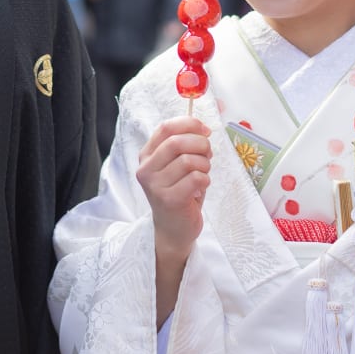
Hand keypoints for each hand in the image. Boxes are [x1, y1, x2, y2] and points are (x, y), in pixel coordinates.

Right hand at [136, 116, 211, 324]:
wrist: (173, 229)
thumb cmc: (179, 192)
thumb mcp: (176, 166)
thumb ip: (184, 146)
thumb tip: (203, 129)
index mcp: (147, 155)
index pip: (165, 128)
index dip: (188, 124)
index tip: (205, 130)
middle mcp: (146, 168)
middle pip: (177, 142)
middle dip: (200, 145)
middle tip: (208, 154)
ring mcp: (155, 185)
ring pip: (188, 161)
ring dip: (204, 165)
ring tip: (203, 174)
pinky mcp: (169, 199)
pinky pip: (196, 178)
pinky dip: (205, 180)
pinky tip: (200, 188)